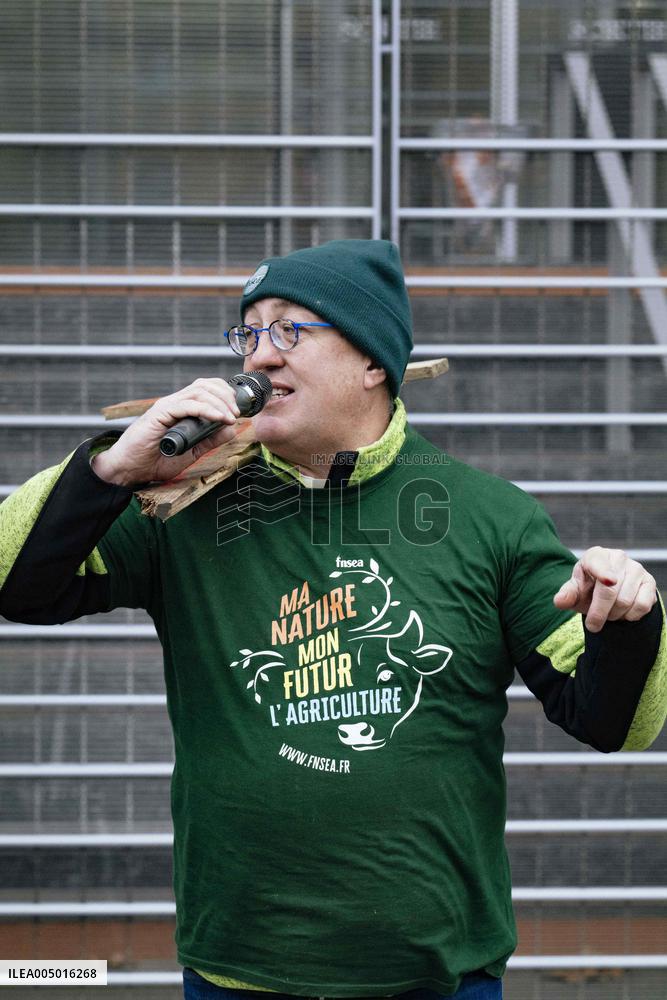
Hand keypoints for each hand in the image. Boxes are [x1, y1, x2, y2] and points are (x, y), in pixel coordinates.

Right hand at [91, 378, 241, 485]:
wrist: (130, 470)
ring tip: (231, 416)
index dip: (226, 394)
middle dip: (227, 395)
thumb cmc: (156, 460)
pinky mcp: (160, 413)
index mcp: (182, 409)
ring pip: (199, 391)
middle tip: (238, 413)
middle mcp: (176, 403)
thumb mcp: (192, 452)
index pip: (207, 389)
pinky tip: (219, 418)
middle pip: (206, 385)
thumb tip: (230, 430)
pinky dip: (207, 410)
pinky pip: (187, 405)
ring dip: (220, 402)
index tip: (240, 410)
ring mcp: (167, 406)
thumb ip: (209, 441)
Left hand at [553, 546, 656, 632]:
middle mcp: (618, 557)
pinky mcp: (650, 582)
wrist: (610, 590)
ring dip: (614, 615)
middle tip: (593, 625)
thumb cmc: (588, 589)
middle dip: (599, 613)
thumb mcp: (575, 592)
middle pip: (610, 591)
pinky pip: (642, 605)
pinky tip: (623, 612)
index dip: (603, 572)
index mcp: (595, 555)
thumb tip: (559, 601)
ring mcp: (636, 568)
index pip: (597, 563)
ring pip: (625, 601)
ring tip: (608, 613)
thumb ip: (566, 596)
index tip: (609, 581)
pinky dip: (630, 616)